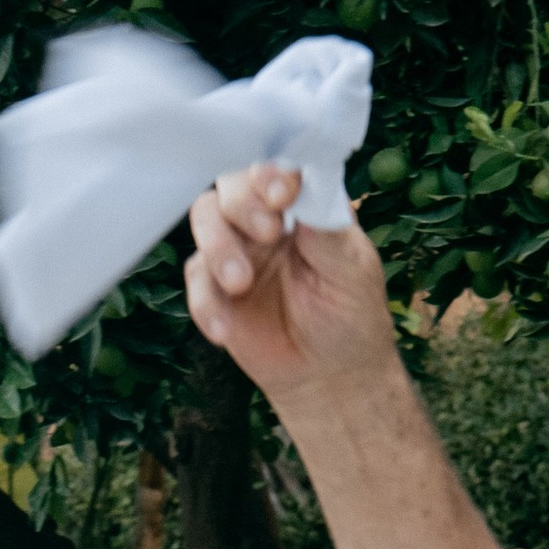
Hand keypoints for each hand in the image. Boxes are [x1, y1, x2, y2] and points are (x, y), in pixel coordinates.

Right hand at [184, 163, 397, 419]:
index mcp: (302, 206)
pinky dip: (205, 304)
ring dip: (218, 248)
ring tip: (240, 284)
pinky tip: (226, 330)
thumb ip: (327, 232)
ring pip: (206, 223)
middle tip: (266, 233)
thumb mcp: (352, 273)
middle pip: (231, 188)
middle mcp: (264, 221)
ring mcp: (236, 252)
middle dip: (242, 205)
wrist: (330, 375)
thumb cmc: (351, 314)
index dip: (273, 174)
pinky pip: (195, 282)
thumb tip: (303, 189)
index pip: (278, 172)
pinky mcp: (214, 290)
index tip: (282, 193)